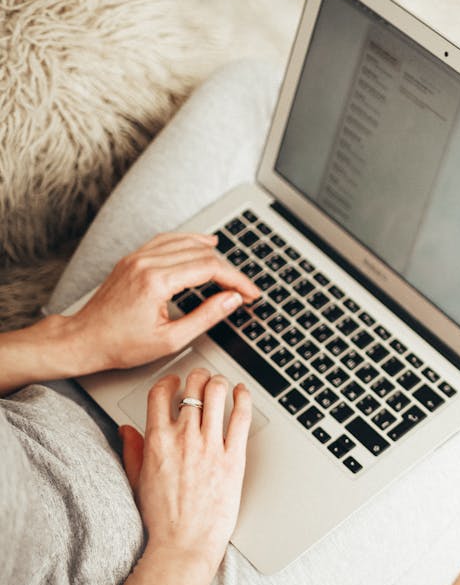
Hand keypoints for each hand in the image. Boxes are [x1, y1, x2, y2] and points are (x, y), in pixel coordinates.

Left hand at [67, 232, 260, 372]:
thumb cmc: (121, 344)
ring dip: (212, 253)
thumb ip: (207, 316)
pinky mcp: (133, 258)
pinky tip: (203, 243)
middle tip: (242, 290)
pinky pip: (167, 240)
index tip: (250, 293)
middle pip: (201, 253)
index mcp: (156, 281)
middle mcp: (147, 262)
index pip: (209, 268)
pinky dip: (189, 241)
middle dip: (229, 271)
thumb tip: (233, 299)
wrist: (84, 339)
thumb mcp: (171, 339)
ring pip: (186, 242)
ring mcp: (138, 257)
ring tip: (230, 270)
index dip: (237, 280)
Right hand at [119, 369, 251, 572]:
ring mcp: (210, 447)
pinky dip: (244, 399)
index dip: (170, 381)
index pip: (160, 394)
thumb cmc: (161, 517)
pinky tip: (243, 393)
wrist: (184, 543)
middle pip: (193, 388)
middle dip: (198, 377)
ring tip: (222, 384)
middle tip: (202, 379)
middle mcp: (184, 439)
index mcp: (157, 441)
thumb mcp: (137, 481)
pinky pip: (241, 417)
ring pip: (218, 395)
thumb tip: (125, 429)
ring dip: (220, 383)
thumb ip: (131, 450)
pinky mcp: (234, 458)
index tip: (176, 381)